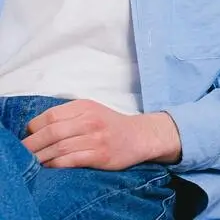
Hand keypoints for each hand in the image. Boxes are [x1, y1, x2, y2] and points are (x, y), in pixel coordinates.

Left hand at [23, 100, 181, 169]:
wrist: (140, 136)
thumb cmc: (110, 125)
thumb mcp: (91, 111)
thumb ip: (67, 116)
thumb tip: (35, 130)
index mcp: (85, 106)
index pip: (50, 116)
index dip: (34, 128)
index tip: (29, 137)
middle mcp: (91, 120)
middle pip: (52, 132)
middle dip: (31, 145)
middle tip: (23, 153)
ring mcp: (96, 138)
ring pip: (59, 148)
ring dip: (41, 157)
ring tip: (33, 162)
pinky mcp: (100, 155)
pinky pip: (71, 160)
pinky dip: (56, 165)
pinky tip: (50, 166)